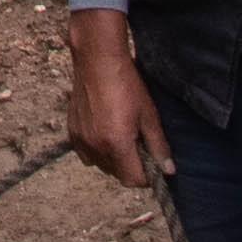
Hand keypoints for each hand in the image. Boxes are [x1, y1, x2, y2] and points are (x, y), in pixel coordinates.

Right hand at [64, 14, 167, 191]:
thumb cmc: (126, 84)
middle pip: (117, 174)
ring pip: (101, 165)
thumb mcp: (149, 115)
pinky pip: (86, 154)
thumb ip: (158, 146)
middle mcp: (96, 146)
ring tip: (121, 136)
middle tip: (138, 144)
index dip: (146, 176)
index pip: (133, 180)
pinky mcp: (72, 132)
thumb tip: (169, 170)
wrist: (97, 60)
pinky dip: (96, 150)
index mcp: (117, 144)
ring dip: (113, 159)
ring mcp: (81, 140)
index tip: (152, 162)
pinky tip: (104, 132)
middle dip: (130, 166)